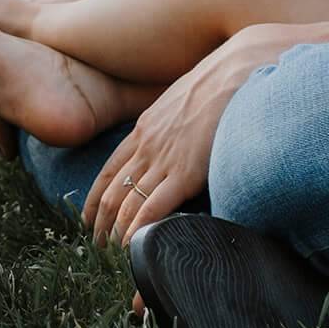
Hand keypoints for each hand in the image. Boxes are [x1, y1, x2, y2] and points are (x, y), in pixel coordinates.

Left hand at [82, 26, 284, 248]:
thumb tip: (183, 141)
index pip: (109, 170)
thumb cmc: (222, 84)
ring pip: (126, 204)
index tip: (90, 220)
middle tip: (98, 248)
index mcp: (145, 128)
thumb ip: (177, 125)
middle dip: (101, 224)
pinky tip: (134, 248)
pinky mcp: (184, 172)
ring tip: (113, 258)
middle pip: (111, 192)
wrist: (238, 68)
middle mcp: (146, 145)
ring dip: (116, 235)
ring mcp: (163, 159)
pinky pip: (152, 208)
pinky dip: (139, 231)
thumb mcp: (186, 103)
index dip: (97, 199)